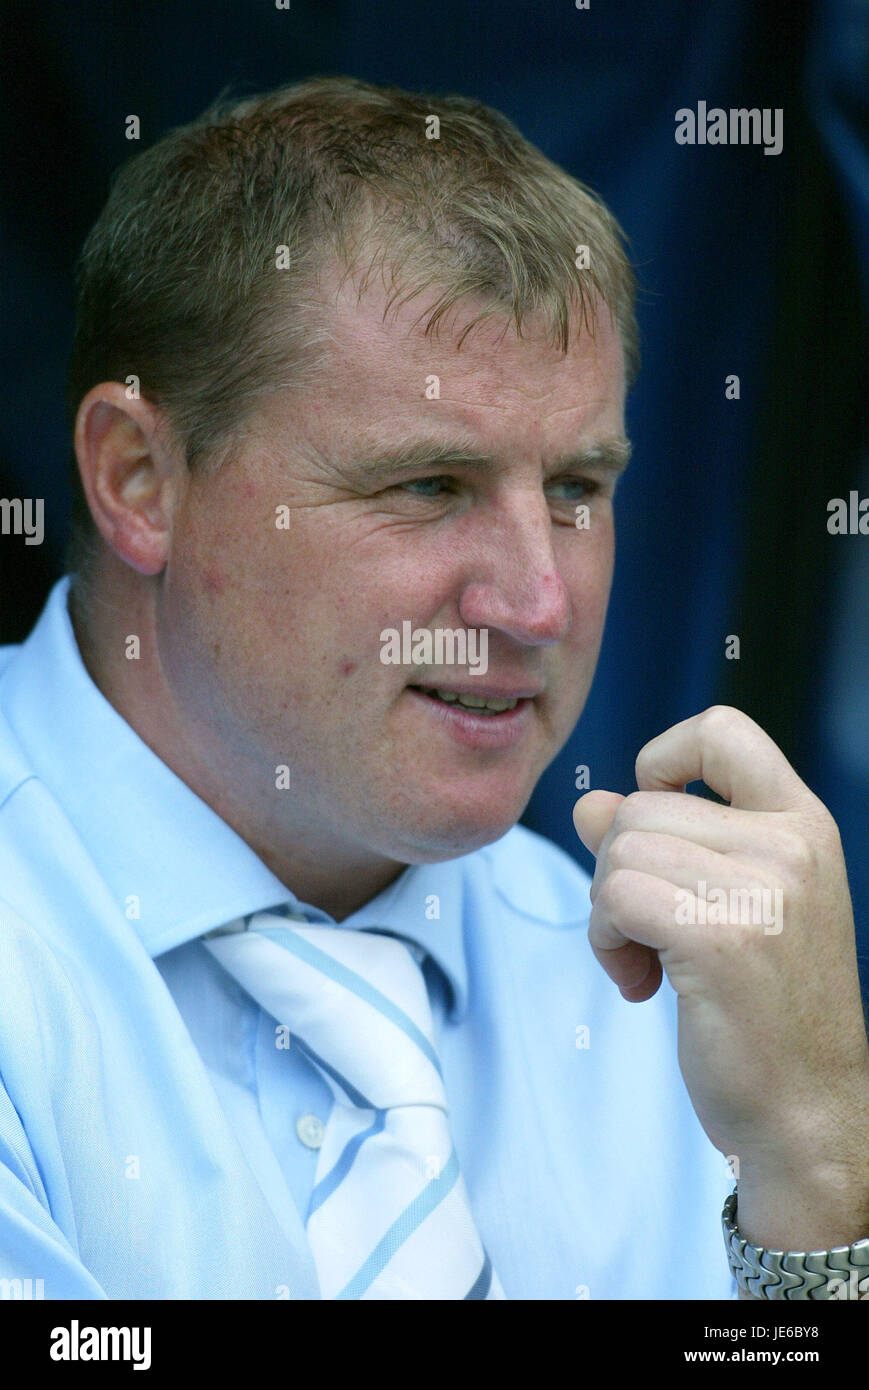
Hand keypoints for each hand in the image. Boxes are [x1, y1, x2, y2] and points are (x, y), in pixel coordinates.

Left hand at [573, 706, 868, 1183]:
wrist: (808, 1115)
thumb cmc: (764, 1010)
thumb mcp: (729, 905)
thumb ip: (664, 844)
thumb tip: (590, 803)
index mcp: (802, 825)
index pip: (723, 730)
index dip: (665, 760)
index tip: (658, 821)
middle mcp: (791, 845)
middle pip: (639, 806)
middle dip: (617, 870)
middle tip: (649, 934)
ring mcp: (762, 889)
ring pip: (617, 851)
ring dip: (608, 913)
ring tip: (649, 964)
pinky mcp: (720, 938)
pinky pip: (613, 899)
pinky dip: (607, 943)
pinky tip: (642, 986)